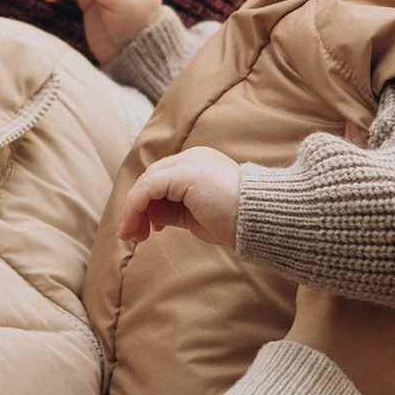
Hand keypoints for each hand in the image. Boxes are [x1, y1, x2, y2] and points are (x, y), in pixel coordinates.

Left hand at [119, 146, 239, 247]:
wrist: (263, 219)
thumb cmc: (238, 222)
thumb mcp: (198, 216)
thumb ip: (174, 210)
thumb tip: (151, 216)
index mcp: (200, 165)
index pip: (162, 180)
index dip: (147, 205)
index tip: (145, 230)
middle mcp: (192, 158)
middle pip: (151, 179)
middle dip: (136, 208)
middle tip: (131, 235)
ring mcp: (189, 163)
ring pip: (146, 183)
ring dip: (132, 210)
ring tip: (130, 235)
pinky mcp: (184, 174)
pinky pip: (148, 188)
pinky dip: (135, 208)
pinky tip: (135, 227)